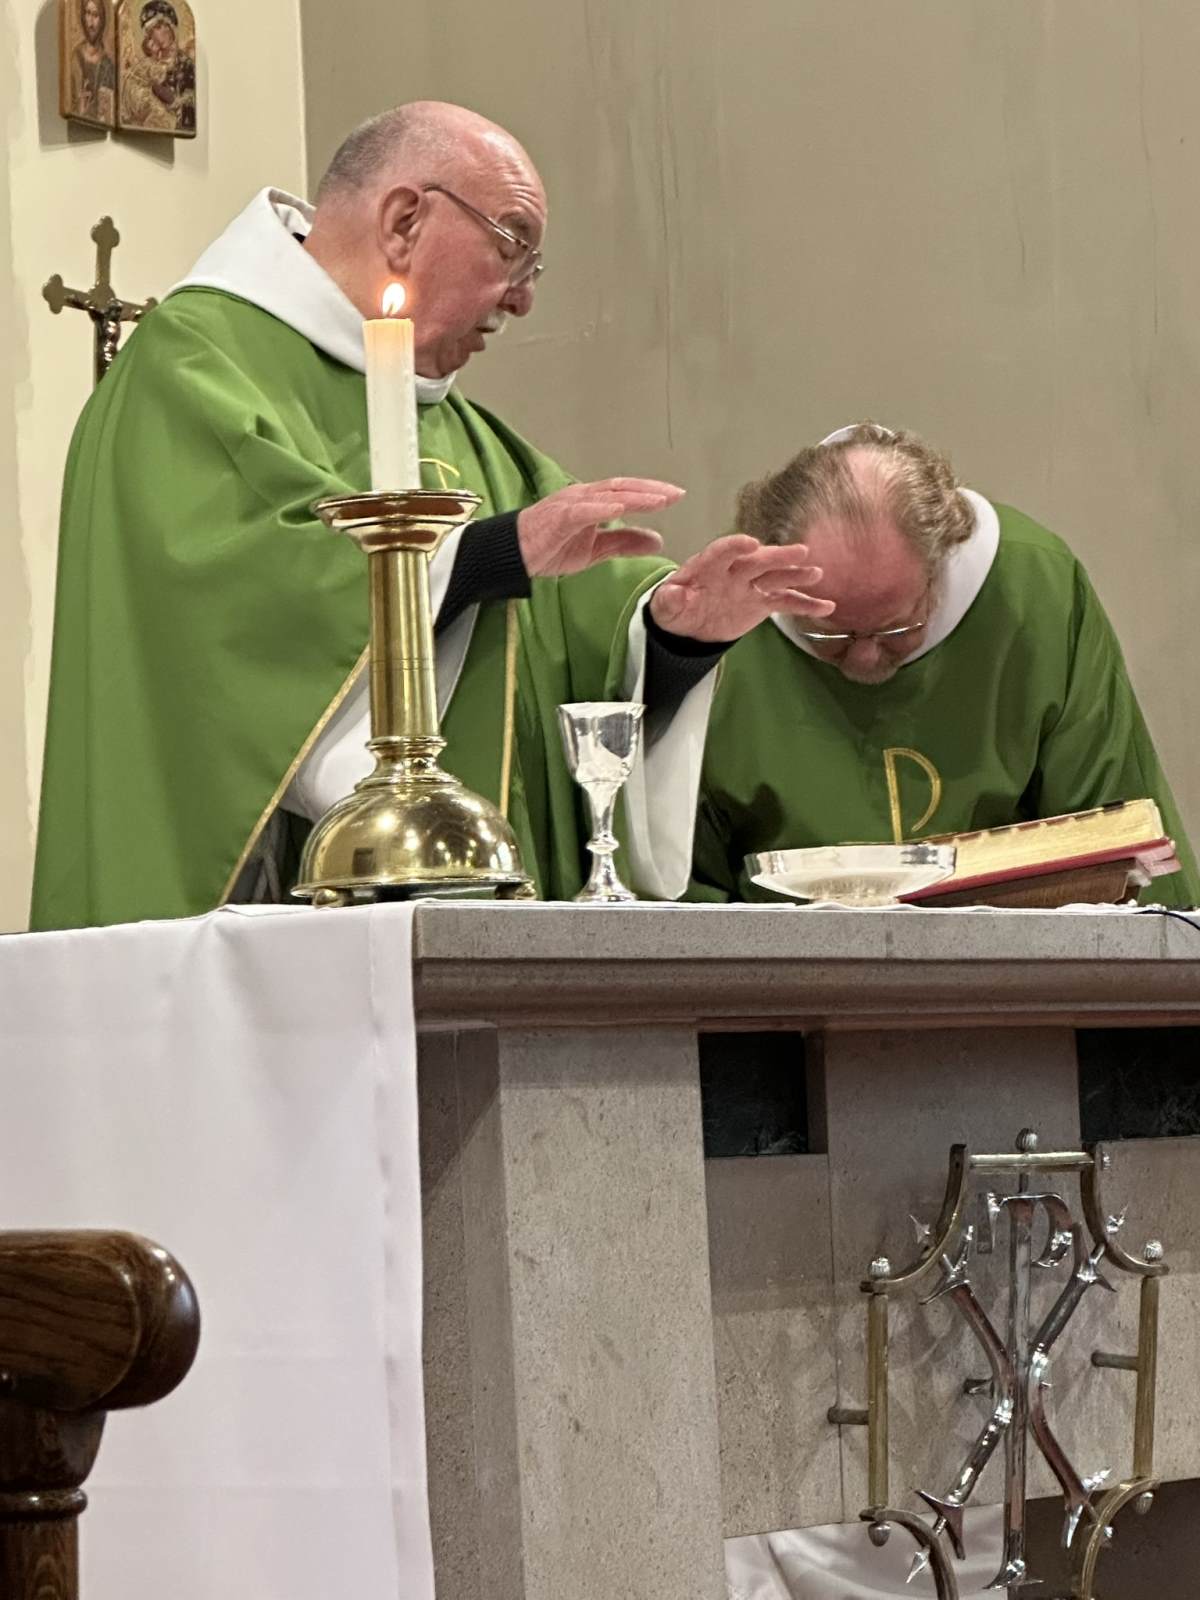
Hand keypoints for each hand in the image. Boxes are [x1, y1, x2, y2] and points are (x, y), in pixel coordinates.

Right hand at [517, 478, 683, 576]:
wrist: (512, 555)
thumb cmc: (548, 546)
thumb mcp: (595, 550)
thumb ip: (624, 543)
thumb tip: (657, 540)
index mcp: (592, 502)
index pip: (627, 492)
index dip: (651, 492)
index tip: (676, 495)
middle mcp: (583, 497)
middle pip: (621, 488)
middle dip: (650, 490)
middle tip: (676, 494)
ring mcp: (569, 505)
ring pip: (606, 496)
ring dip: (633, 497)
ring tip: (657, 500)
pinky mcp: (557, 518)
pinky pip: (582, 511)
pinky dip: (601, 508)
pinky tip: (619, 509)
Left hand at [648, 534, 835, 641]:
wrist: (687, 626)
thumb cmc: (674, 610)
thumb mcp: (665, 607)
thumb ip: (671, 599)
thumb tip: (675, 593)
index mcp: (708, 566)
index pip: (721, 551)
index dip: (735, 547)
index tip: (750, 543)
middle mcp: (734, 571)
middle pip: (758, 561)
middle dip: (777, 556)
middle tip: (801, 552)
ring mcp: (751, 585)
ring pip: (776, 577)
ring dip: (796, 574)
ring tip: (816, 574)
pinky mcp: (762, 602)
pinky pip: (786, 602)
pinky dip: (805, 604)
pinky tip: (826, 607)